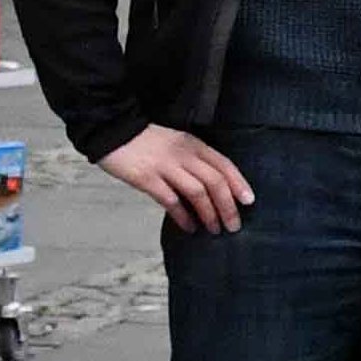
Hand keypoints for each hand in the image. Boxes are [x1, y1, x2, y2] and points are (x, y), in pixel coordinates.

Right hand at [107, 123, 252, 234]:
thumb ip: (193, 160)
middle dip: (228, 206)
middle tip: (234, 225)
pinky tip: (189, 227)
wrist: (112, 131)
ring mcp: (165, 166)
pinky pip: (171, 200)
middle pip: (215, 182)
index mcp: (193, 144)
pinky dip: (183, 216)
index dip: (239, 183)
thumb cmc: (146, 141)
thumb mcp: (176, 143)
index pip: (224, 164)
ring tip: (215, 229)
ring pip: (197, 192)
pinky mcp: (146, 178)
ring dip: (209, 214)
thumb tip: (211, 187)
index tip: (249, 201)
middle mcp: (183, 154)